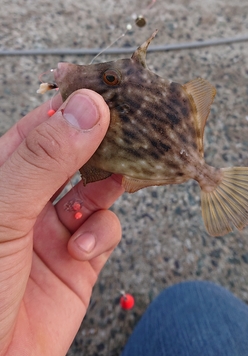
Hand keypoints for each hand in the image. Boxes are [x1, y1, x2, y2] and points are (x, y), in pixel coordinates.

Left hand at [0, 90, 123, 355]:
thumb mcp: (3, 212)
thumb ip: (45, 159)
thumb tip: (88, 107)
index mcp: (2, 176)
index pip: (40, 127)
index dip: (72, 108)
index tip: (106, 94)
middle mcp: (28, 199)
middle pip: (75, 155)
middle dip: (100, 146)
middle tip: (127, 134)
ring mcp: (54, 229)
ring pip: (96, 189)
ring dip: (106, 186)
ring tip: (108, 187)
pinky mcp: (79, 261)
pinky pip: (104, 231)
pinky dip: (102, 232)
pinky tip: (83, 246)